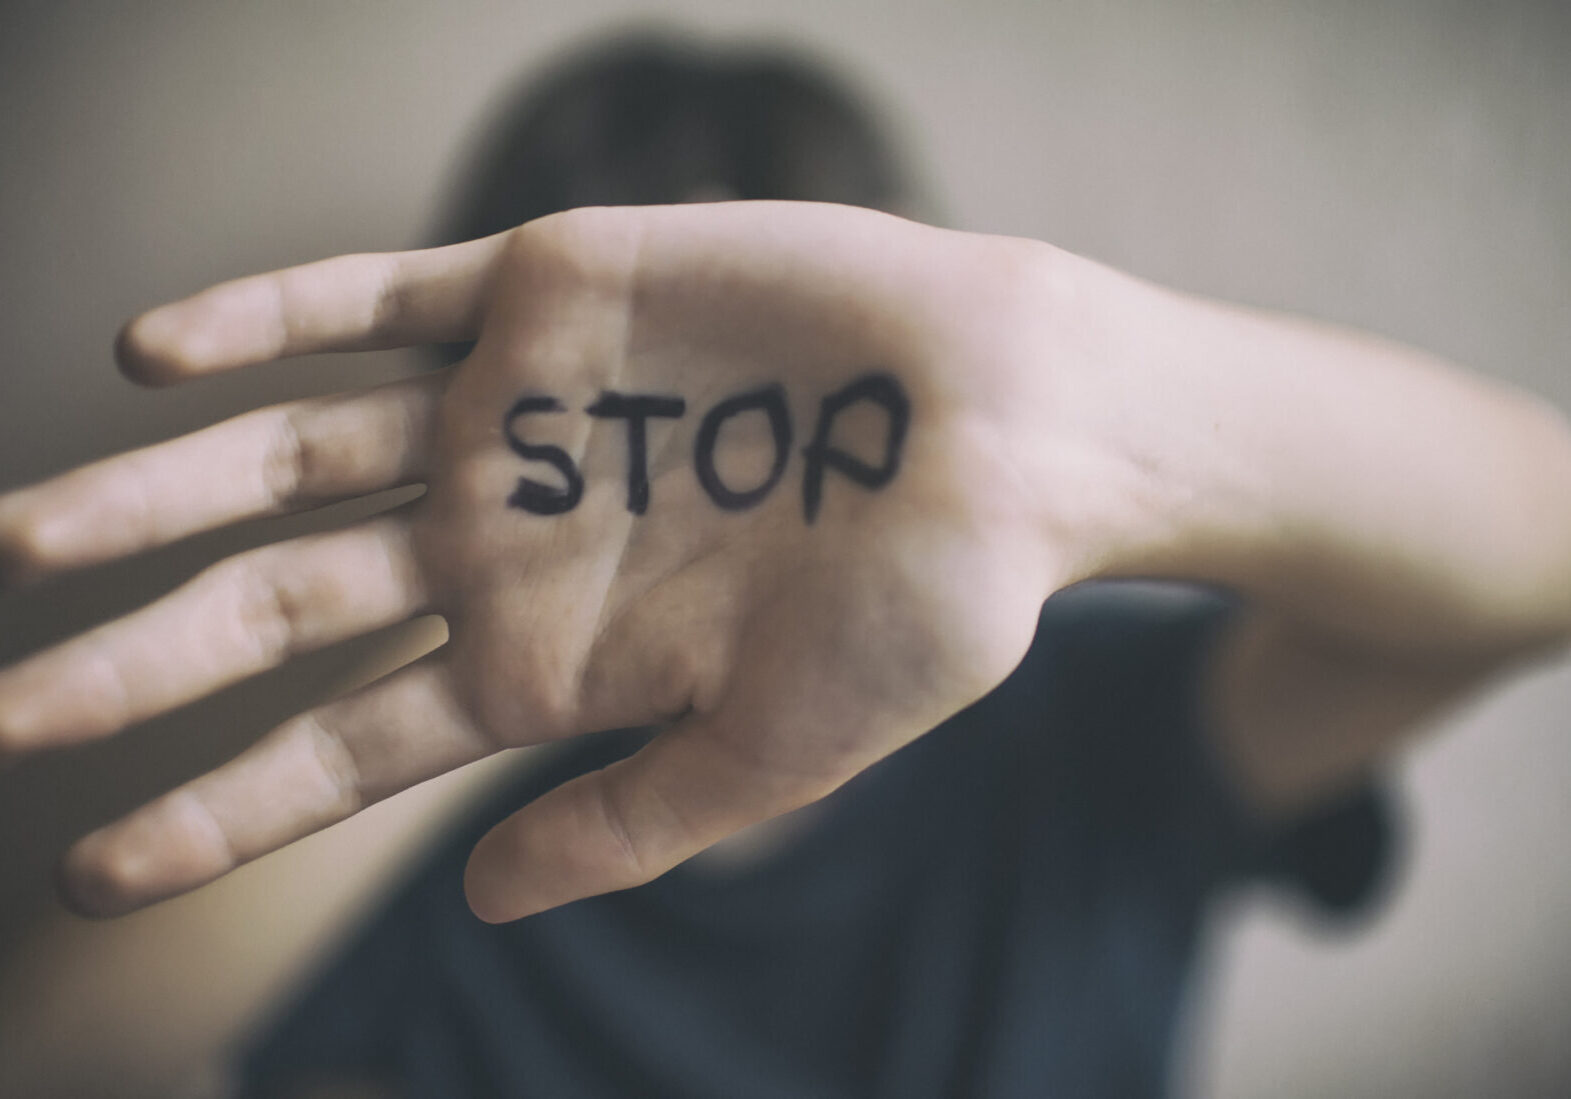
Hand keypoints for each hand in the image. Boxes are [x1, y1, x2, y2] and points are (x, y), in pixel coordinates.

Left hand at [0, 203, 1066, 921]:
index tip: (92, 873)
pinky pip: (372, 298)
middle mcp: (507, 537)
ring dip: (157, 492)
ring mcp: (516, 416)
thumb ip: (621, 824)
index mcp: (549, 660)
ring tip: (20, 544)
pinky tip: (155, 357)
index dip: (218, 809)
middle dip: (141, 661)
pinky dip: (265, 319)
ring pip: (294, 453)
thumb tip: (472, 908)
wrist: (1015, 431)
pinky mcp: (546, 294)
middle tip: (2, 718)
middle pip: (285, 606)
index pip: (345, 748)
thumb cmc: (921, 606)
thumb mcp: (774, 751)